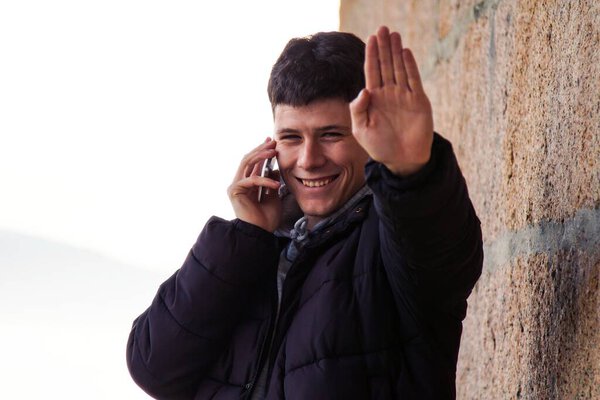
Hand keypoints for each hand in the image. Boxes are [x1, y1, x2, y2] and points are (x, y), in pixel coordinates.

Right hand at [227, 138, 280, 231]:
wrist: (260, 233)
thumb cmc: (266, 219)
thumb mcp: (273, 196)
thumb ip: (271, 182)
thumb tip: (274, 170)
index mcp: (248, 184)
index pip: (253, 163)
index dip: (262, 151)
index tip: (272, 142)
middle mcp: (239, 183)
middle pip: (248, 159)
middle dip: (261, 149)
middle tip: (273, 142)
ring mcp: (235, 186)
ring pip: (246, 163)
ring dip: (260, 155)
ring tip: (274, 151)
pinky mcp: (234, 190)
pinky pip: (251, 180)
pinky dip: (265, 180)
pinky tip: (276, 184)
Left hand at [350, 26, 433, 175]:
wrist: (402, 160)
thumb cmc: (379, 147)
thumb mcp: (361, 130)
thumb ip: (358, 110)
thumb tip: (363, 90)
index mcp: (374, 99)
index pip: (372, 71)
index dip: (371, 55)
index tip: (371, 38)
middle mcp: (389, 94)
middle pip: (385, 65)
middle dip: (384, 47)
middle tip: (383, 28)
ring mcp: (404, 96)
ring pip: (399, 68)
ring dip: (396, 52)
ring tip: (394, 35)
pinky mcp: (418, 101)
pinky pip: (413, 80)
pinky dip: (409, 66)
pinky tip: (405, 52)